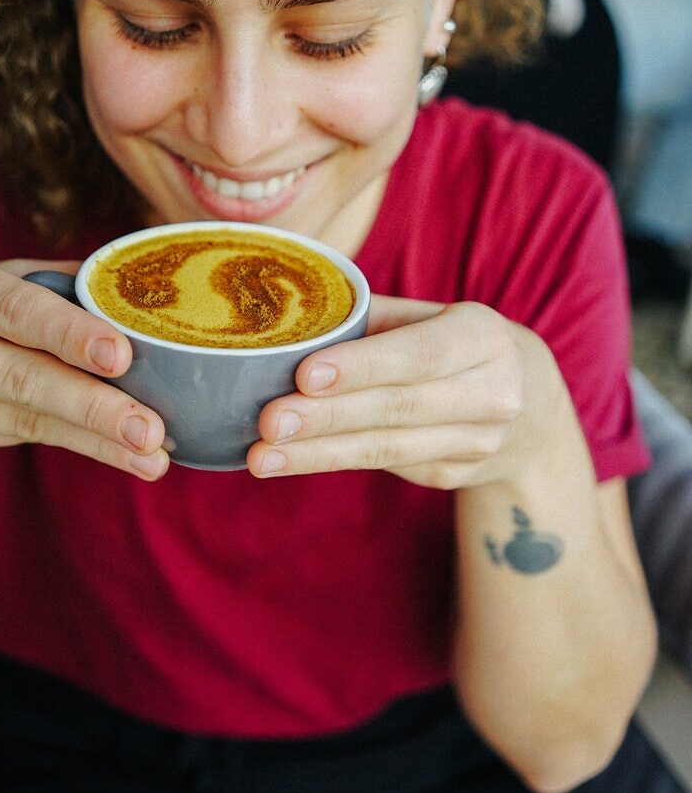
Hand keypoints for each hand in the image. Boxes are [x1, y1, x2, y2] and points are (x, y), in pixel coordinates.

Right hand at [0, 251, 167, 478]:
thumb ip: (59, 286)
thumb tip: (142, 302)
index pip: (13, 310)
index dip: (68, 334)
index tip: (122, 357)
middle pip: (16, 378)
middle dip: (92, 409)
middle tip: (150, 431)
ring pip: (18, 422)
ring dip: (92, 442)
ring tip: (150, 458)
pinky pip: (10, 439)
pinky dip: (66, 441)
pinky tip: (109, 449)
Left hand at [248, 294, 553, 487]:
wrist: (532, 405)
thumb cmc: (455, 344)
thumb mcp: (431, 316)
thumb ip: (371, 318)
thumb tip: (287, 317)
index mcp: (483, 336)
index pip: (420, 354)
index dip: (363, 366)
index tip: (305, 374)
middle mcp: (492, 393)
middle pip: (398, 408)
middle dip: (327, 418)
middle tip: (268, 421)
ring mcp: (477, 443)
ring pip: (387, 449)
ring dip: (318, 454)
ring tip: (261, 456)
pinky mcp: (453, 475)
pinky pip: (385, 466)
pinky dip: (330, 461)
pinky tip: (286, 460)